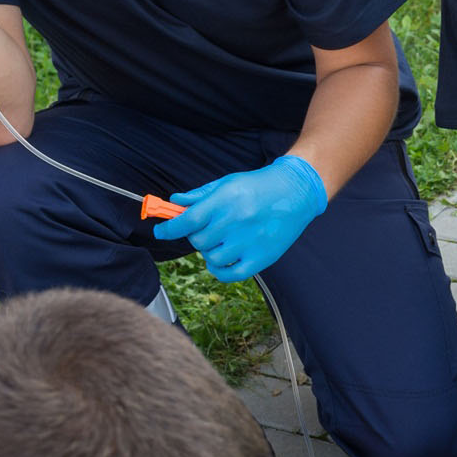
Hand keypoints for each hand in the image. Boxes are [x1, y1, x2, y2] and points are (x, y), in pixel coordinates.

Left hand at [153, 155, 328, 282]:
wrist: (295, 192)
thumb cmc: (259, 186)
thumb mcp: (227, 183)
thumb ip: (200, 195)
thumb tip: (175, 202)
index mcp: (225, 201)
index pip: (187, 220)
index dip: (169, 228)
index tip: (161, 231)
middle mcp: (236, 221)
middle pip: (199, 240)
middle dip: (197, 236)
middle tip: (207, 230)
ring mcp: (250, 241)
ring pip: (212, 258)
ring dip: (210, 252)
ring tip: (219, 243)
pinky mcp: (262, 257)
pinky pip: (231, 274)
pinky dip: (220, 271)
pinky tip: (220, 262)